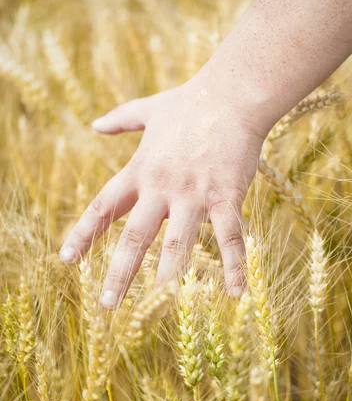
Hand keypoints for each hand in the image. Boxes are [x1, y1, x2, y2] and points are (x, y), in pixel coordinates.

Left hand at [60, 66, 266, 308]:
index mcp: (140, 170)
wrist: (231, 95)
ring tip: (159, 303)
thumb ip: (121, 119)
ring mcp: (194, 195)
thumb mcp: (148, 109)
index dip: (84, 234)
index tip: (66, 259)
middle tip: (107, 305)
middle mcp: (161, 188)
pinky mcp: (226, 197)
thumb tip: (95, 124)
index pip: (104, 207)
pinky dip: (233, 266)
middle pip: (133, 237)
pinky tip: (236, 294)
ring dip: (167, 276)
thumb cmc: (190, 101)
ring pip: (176, 244)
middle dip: (119, 273)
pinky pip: (229, 237)